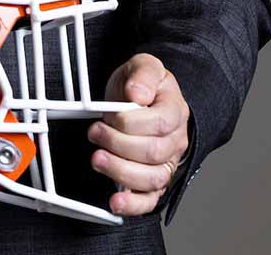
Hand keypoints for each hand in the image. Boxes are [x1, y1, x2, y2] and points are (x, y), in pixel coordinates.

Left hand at [87, 53, 190, 216]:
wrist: (139, 96)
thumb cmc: (140, 84)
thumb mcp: (143, 64)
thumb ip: (143, 73)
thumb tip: (137, 93)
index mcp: (175, 110)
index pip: (160, 122)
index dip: (130, 121)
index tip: (109, 114)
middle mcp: (175, 140)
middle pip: (153, 152)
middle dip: (118, 144)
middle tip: (95, 132)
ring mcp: (167, 162)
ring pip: (152, 178)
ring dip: (120, 171)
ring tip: (98, 158)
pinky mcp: (154, 180)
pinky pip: (150, 200)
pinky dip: (133, 205)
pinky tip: (115, 202)